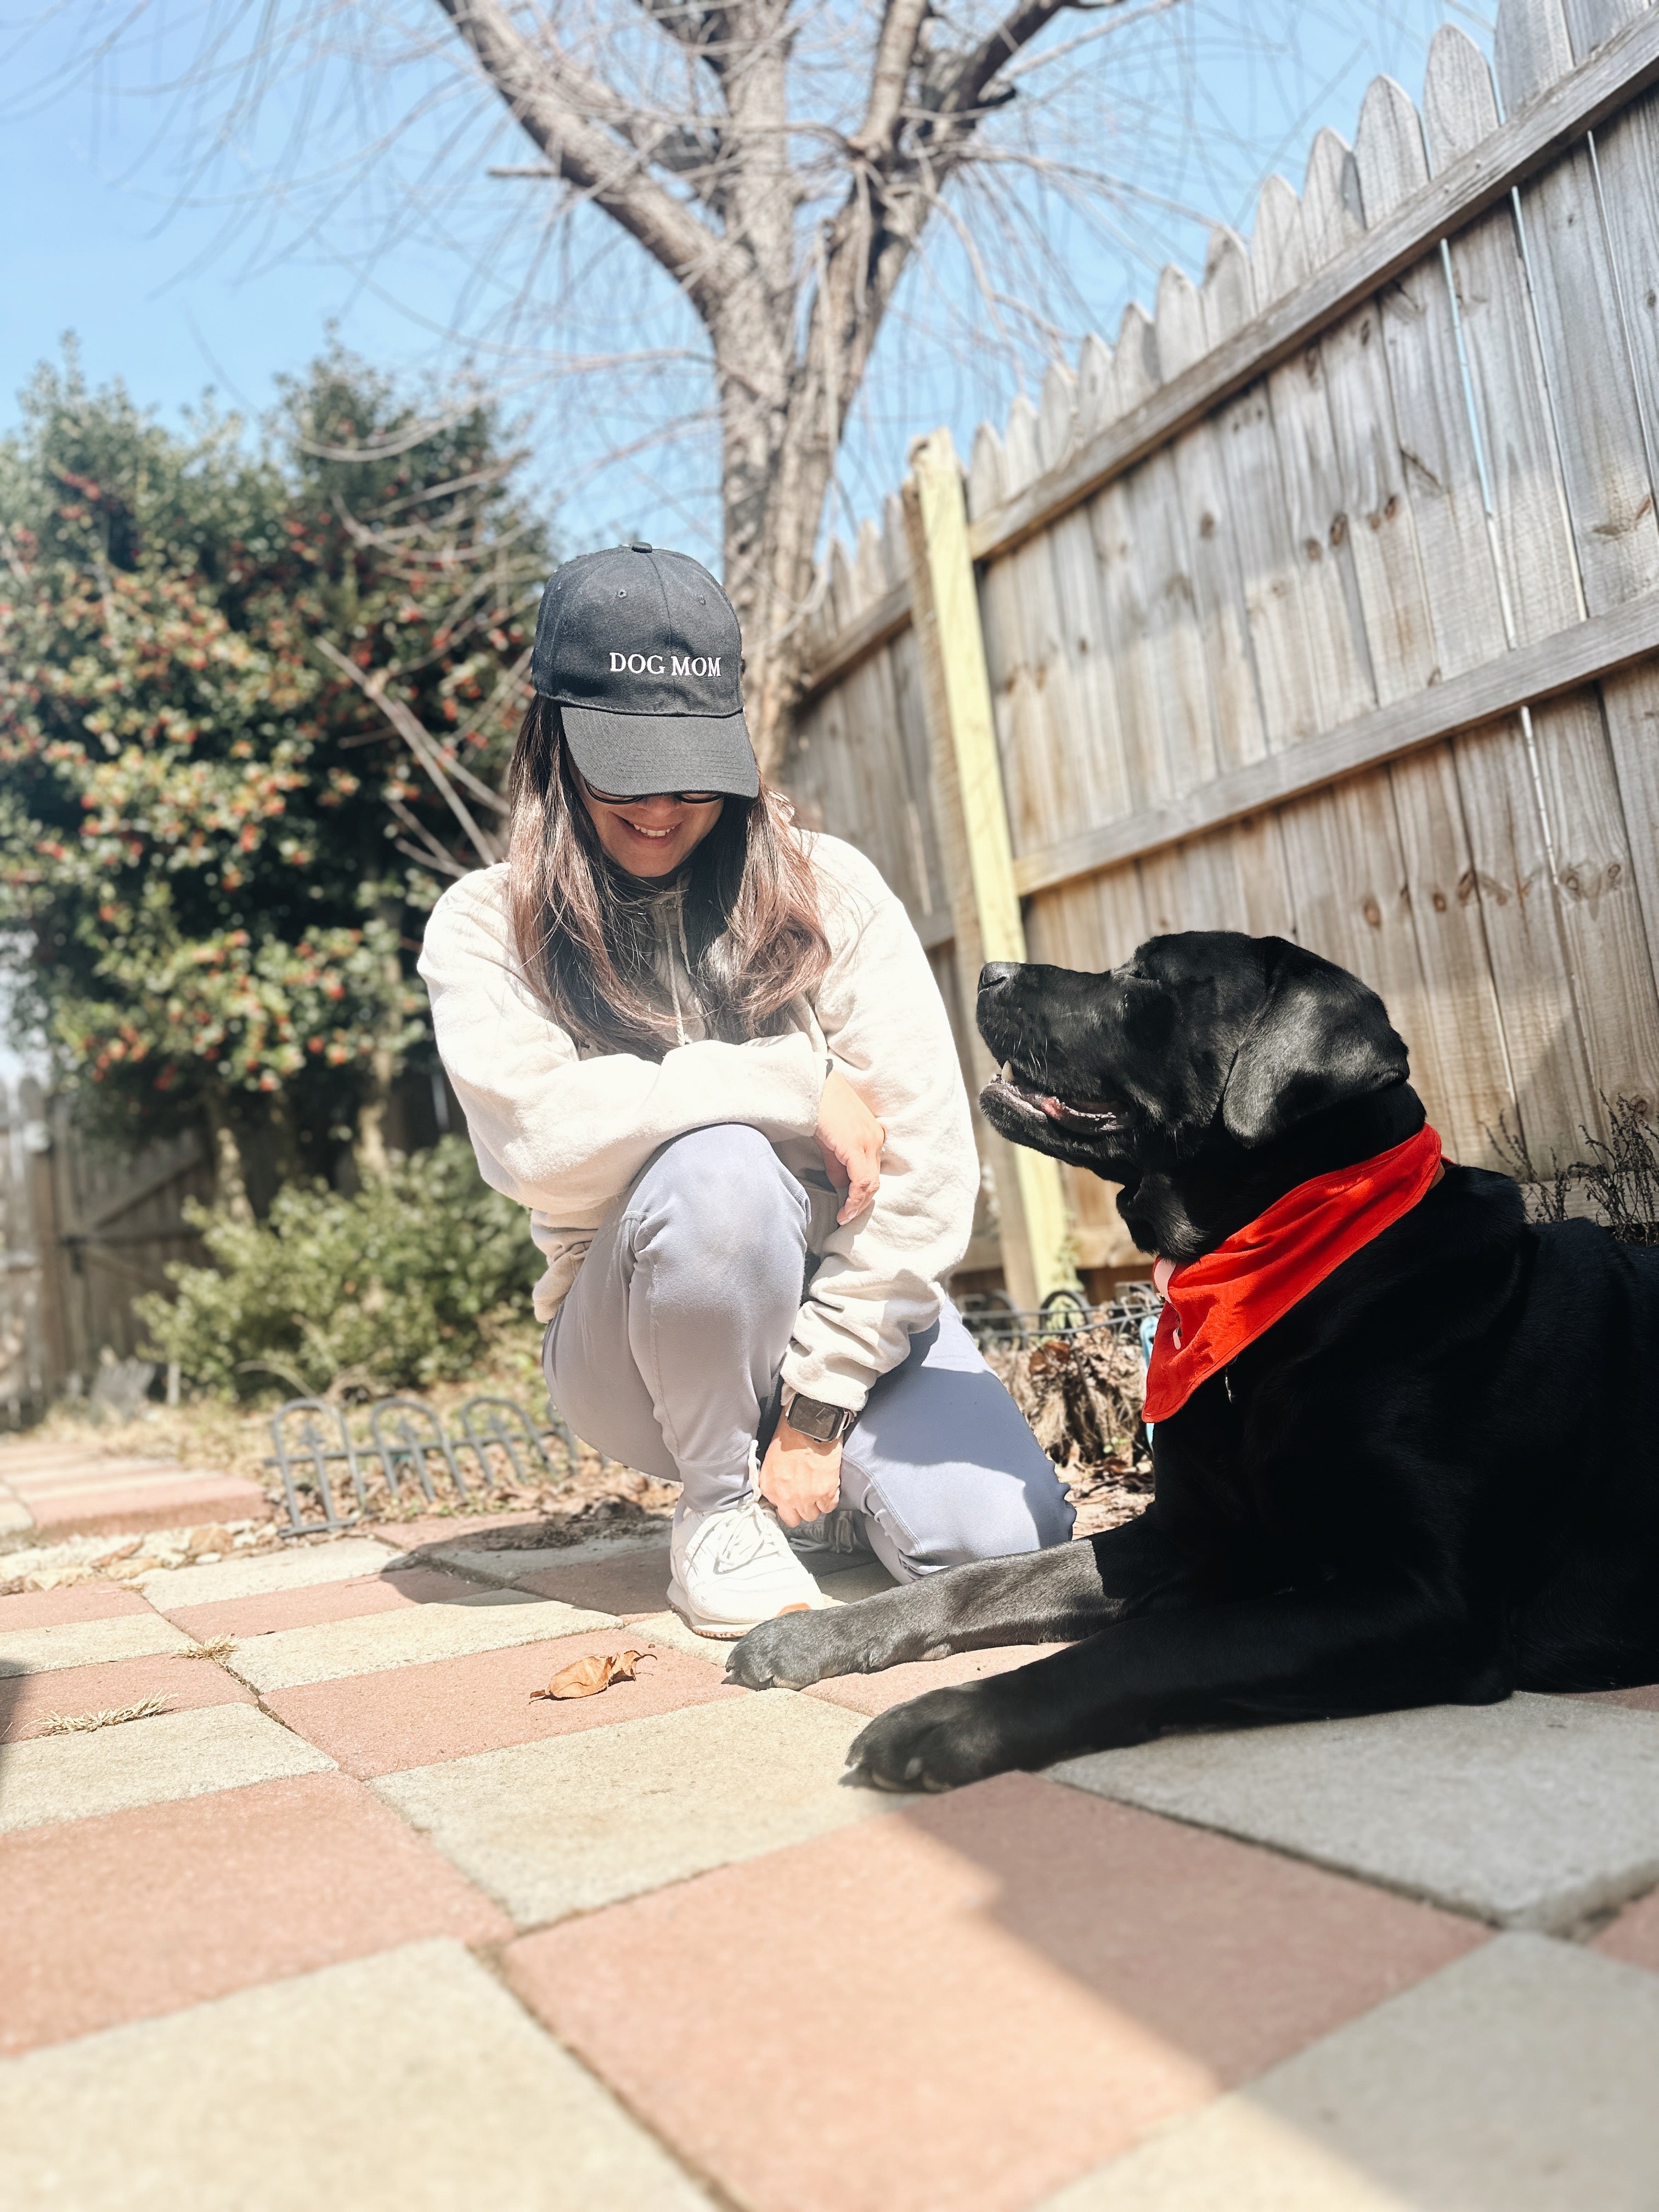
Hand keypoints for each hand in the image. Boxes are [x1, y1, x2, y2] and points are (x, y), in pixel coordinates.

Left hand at [758, 1419, 842, 1527]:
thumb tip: (783, 1490)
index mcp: (770, 1488)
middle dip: (801, 1508)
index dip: (788, 1504)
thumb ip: (775, 1481)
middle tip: (807, 1495)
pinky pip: (829, 1507)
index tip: (793, 1498)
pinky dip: (830, 1499)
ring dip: (816, 1504)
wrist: (807, 1424)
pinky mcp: (826, 1492)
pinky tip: (829, 1487)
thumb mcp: (771, 1461)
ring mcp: (806, 1497)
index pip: (779, 1511)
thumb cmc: (789, 1436)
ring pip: (813, 1514)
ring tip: (818, 1490)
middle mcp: (786, 1497)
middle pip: (796, 1518)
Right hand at [816, 1068, 884, 1225]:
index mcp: (872, 1136)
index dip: (861, 1196)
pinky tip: (844, 1210)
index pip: (872, 1173)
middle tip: (846, 1216)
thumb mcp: (830, 1139)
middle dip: (861, 1203)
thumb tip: (840, 1183)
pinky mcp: (855, 1145)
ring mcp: (867, 1141)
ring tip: (844, 1216)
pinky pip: (861, 1180)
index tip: (848, 1210)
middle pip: (874, 1181)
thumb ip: (837, 1162)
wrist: (812, 1083)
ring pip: (870, 1183)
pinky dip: (854, 1199)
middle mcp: (875, 1139)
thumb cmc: (819, 1106)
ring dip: (858, 1204)